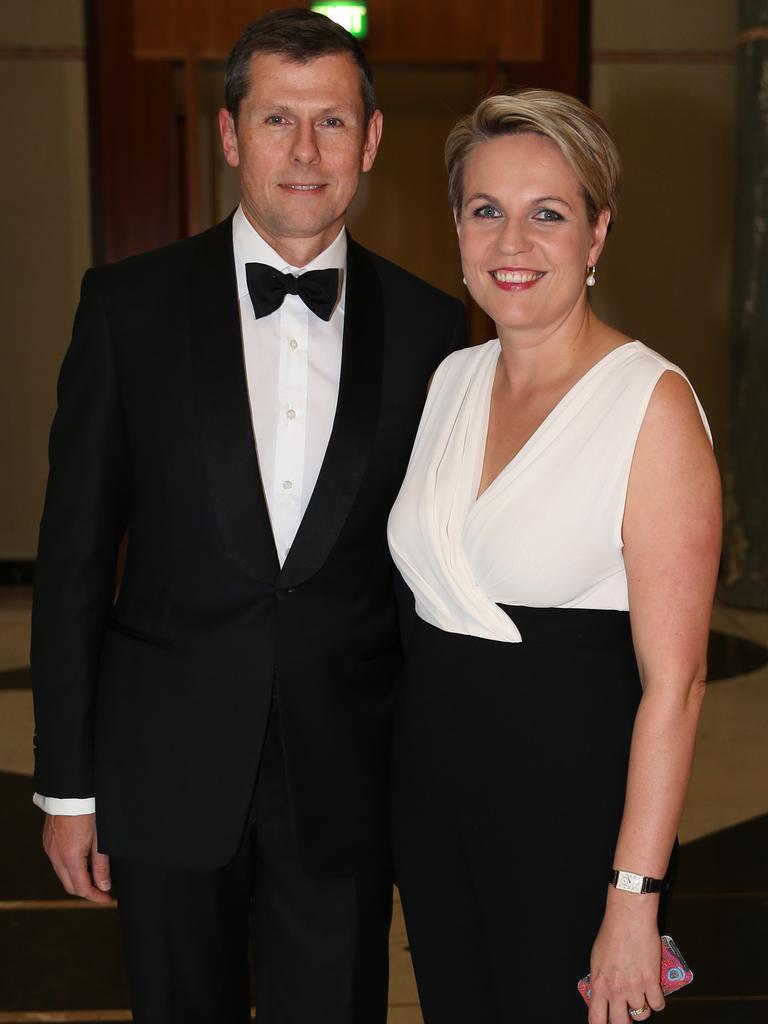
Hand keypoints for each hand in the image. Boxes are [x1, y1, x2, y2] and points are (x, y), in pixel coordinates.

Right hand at [42, 813, 111, 903]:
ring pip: (63, 875)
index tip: (107, 899)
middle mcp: (56, 856)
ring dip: (78, 879)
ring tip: (96, 876)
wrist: (71, 792)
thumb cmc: (88, 811)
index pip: (81, 888)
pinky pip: (58, 863)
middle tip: (104, 890)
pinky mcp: (48, 842)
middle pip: (70, 885)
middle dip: (87, 891)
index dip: (96, 897)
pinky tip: (83, 862)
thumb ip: (101, 865)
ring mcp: (50, 849)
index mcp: (70, 857)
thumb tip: (104, 886)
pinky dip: (71, 868)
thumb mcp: (100, 839)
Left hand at [587, 892, 664, 1023]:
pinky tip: (654, 990)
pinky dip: (657, 1000)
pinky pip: (658, 1004)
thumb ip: (600, 979)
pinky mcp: (652, 982)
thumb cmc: (612, 933)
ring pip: (642, 1014)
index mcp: (599, 984)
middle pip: (621, 1023)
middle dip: (625, 1020)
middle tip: (626, 1011)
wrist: (629, 918)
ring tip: (641, 993)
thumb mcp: (597, 959)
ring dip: (642, 1006)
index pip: (597, 1019)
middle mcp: (615, 990)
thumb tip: (602, 993)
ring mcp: (634, 987)